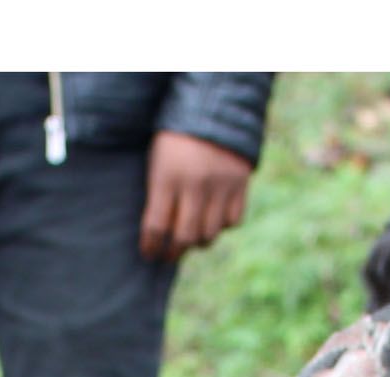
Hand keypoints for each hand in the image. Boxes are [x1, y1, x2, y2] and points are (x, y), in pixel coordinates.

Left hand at [139, 132, 252, 261]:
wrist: (213, 106)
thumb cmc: (176, 138)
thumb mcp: (157, 161)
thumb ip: (158, 195)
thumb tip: (160, 235)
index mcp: (167, 176)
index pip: (156, 226)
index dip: (151, 246)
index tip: (149, 253)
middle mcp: (195, 184)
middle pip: (185, 237)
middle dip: (174, 253)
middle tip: (169, 255)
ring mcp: (220, 185)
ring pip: (210, 234)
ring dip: (199, 242)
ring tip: (191, 238)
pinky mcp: (241, 183)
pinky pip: (233, 221)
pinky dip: (223, 226)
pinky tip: (214, 219)